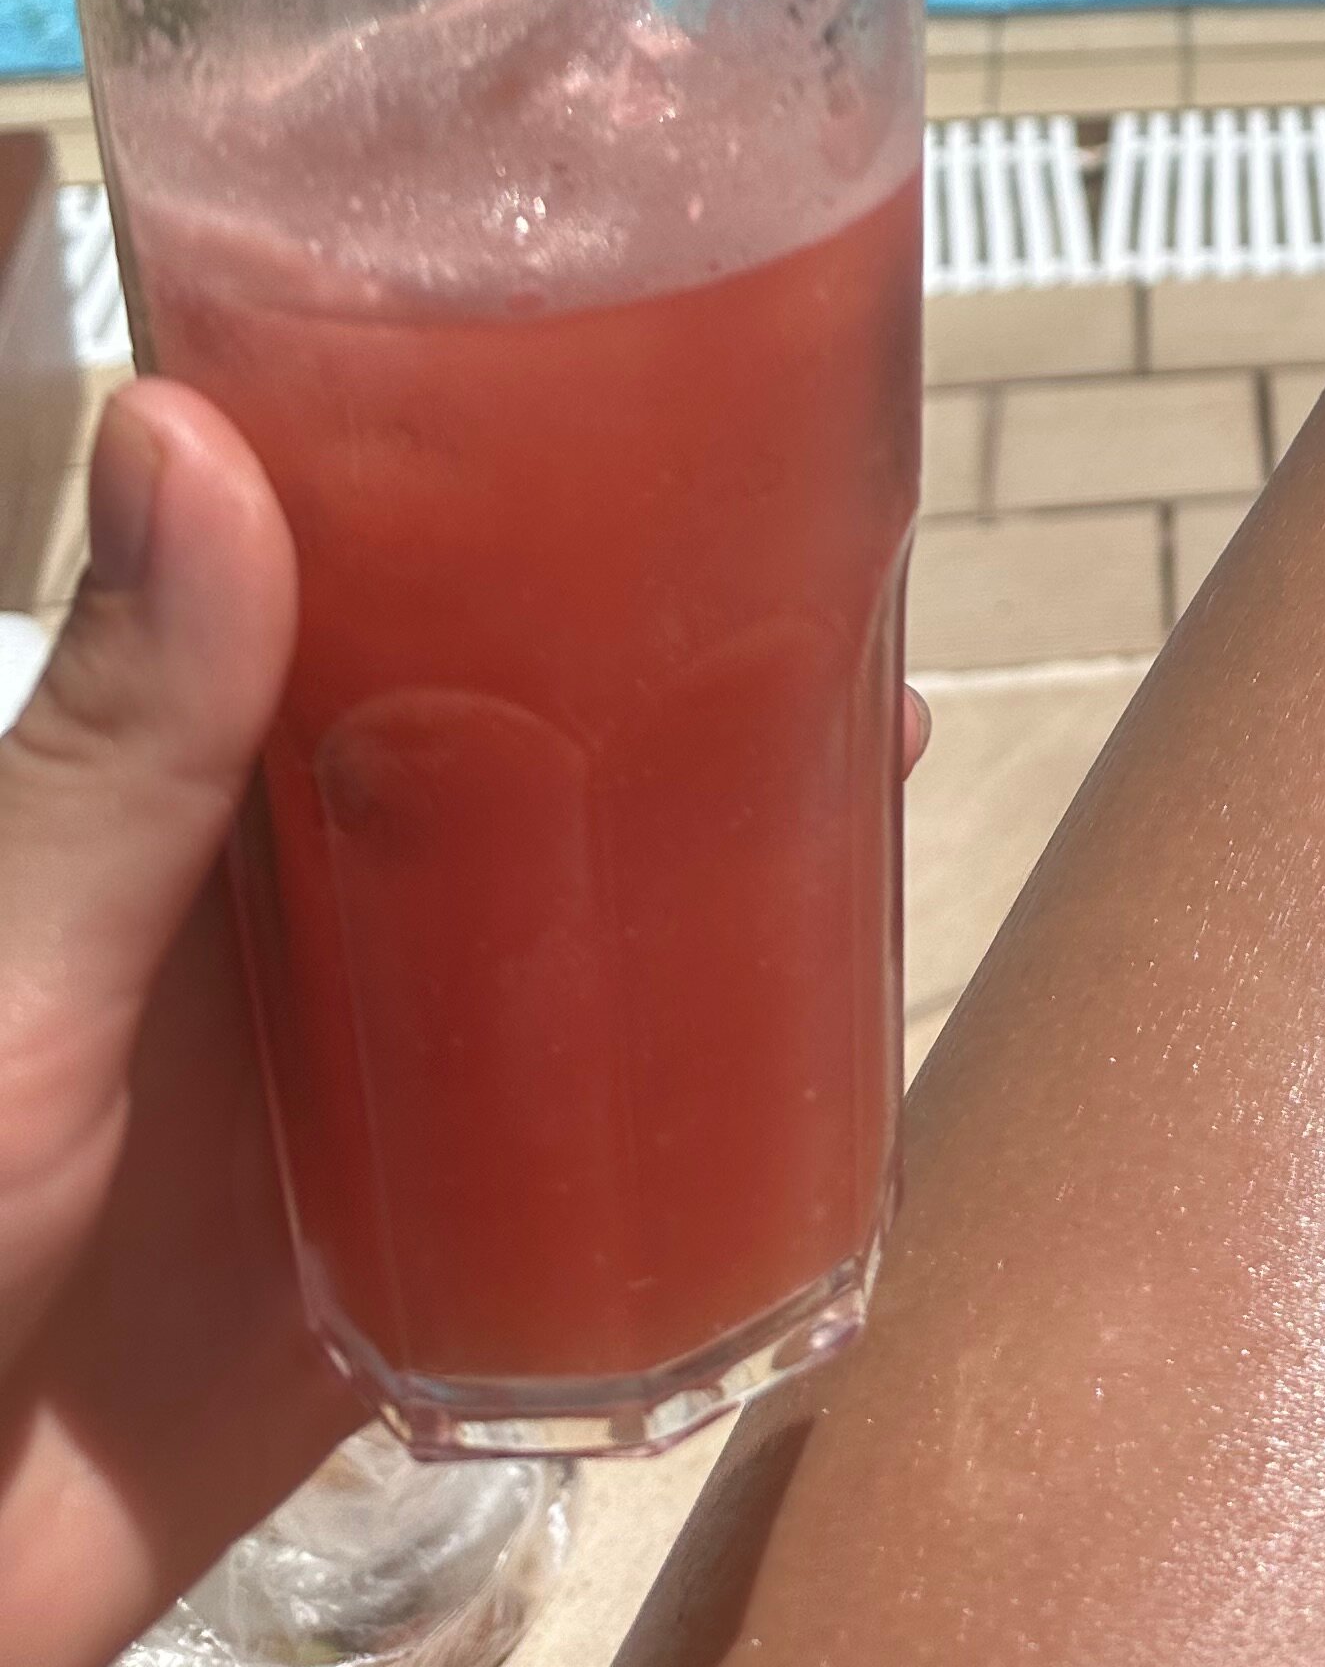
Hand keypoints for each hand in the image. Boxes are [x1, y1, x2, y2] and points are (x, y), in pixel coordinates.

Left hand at [0, 385, 938, 1666]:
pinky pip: (575, 1162)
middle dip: (670, 676)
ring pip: (569, 938)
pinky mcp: (401, 1262)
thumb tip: (192, 421)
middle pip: (508, 758)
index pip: (364, 607)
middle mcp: (280, 924)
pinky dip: (699, 1101)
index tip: (669, 404)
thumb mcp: (15, 974)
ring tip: (895, 771)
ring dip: (715, 864)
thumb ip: (116, 748)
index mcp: (180, 812)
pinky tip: (825, 1045)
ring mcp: (350, 1092)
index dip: (511, 505)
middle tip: (866, 601)